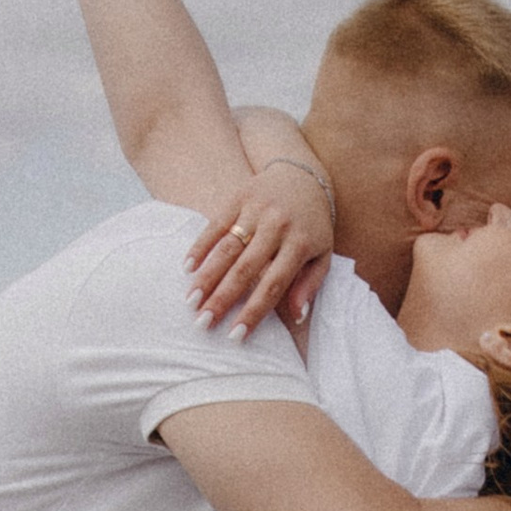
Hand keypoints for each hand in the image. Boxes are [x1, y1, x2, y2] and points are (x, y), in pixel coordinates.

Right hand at [187, 155, 335, 339]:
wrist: (302, 175)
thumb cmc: (312, 225)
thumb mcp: (322, 253)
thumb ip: (310, 284)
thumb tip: (296, 317)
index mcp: (300, 244)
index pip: (274, 284)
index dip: (254, 311)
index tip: (236, 334)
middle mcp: (278, 226)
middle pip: (246, 269)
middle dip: (222, 298)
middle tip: (203, 322)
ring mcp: (256, 210)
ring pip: (227, 248)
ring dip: (207, 276)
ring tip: (191, 301)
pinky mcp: (239, 197)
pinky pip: (216, 224)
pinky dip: (200, 246)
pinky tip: (187, 267)